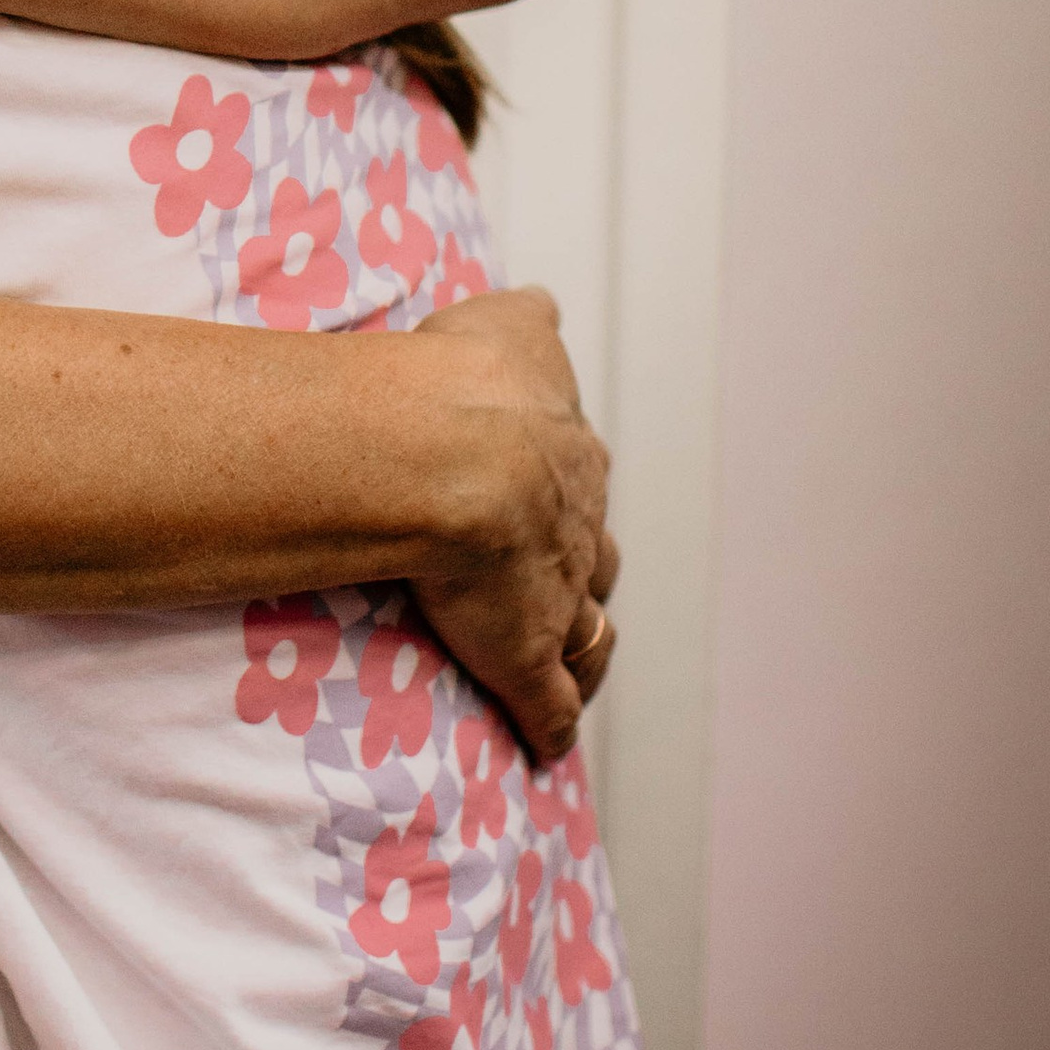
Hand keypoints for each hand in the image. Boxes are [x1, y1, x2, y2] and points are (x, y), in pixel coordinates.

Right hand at [399, 289, 618, 764]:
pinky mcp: (527, 659)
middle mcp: (577, 526)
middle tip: (552, 581)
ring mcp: (558, 598)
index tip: (536, 502)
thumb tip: (540, 306)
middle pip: (593, 557)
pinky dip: (549, 722)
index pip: (574, 482)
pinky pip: (550, 704)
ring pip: (588, 633)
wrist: (456, 452)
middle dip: (577, 567)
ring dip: (578, 645)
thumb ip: (525, 319)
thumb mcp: (509, 325)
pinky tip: (545, 744)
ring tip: (563, 660)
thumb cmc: (466, 380)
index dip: (556, 495)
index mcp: (567, 454)